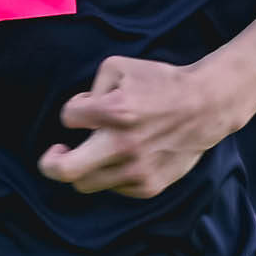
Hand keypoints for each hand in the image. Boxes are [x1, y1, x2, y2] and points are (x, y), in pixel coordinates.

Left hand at [36, 55, 244, 199]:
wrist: (206, 107)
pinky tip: (125, 157)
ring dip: (83, 167)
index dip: (75, 111)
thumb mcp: (120, 67)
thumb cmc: (161, 84)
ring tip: (94, 152)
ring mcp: (136, 170)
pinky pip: (112, 188)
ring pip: (84, 183)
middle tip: (55, 154)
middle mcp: (123, 145)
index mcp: (115, 112)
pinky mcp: (148, 187)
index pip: (69, 118)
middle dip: (49, 163)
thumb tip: (81, 114)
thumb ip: (91, 87)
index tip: (86, 110)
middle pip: (64, 170)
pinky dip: (111, 173)